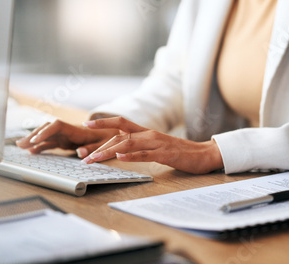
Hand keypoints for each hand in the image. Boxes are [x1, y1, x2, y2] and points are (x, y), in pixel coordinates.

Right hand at [16, 119, 118, 157]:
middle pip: (47, 129)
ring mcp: (66, 136)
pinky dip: (40, 146)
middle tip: (20, 144)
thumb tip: (80, 153)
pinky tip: (31, 152)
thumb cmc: (110, 138)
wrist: (115, 133)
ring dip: (33, 140)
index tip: (36, 139)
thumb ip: (92, 148)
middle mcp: (69, 130)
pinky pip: (50, 143)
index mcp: (77, 129)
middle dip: (34, 135)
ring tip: (19, 146)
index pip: (57, 126)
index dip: (46, 131)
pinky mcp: (65, 141)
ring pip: (46, 136)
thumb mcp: (105, 144)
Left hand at [80, 116, 223, 173]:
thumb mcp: (157, 147)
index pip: (121, 123)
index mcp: (147, 132)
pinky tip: (121, 158)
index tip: (86, 123)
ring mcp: (157, 144)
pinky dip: (132, 156)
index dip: (103, 123)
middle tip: (84, 156)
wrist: (204, 154)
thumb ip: (142, 146)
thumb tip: (122, 150)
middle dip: (99, 145)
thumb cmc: (180, 152)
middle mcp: (150, 135)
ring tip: (94, 159)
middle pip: (120, 135)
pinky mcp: (165, 154)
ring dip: (109, 152)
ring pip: (128, 144)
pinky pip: (146, 154)